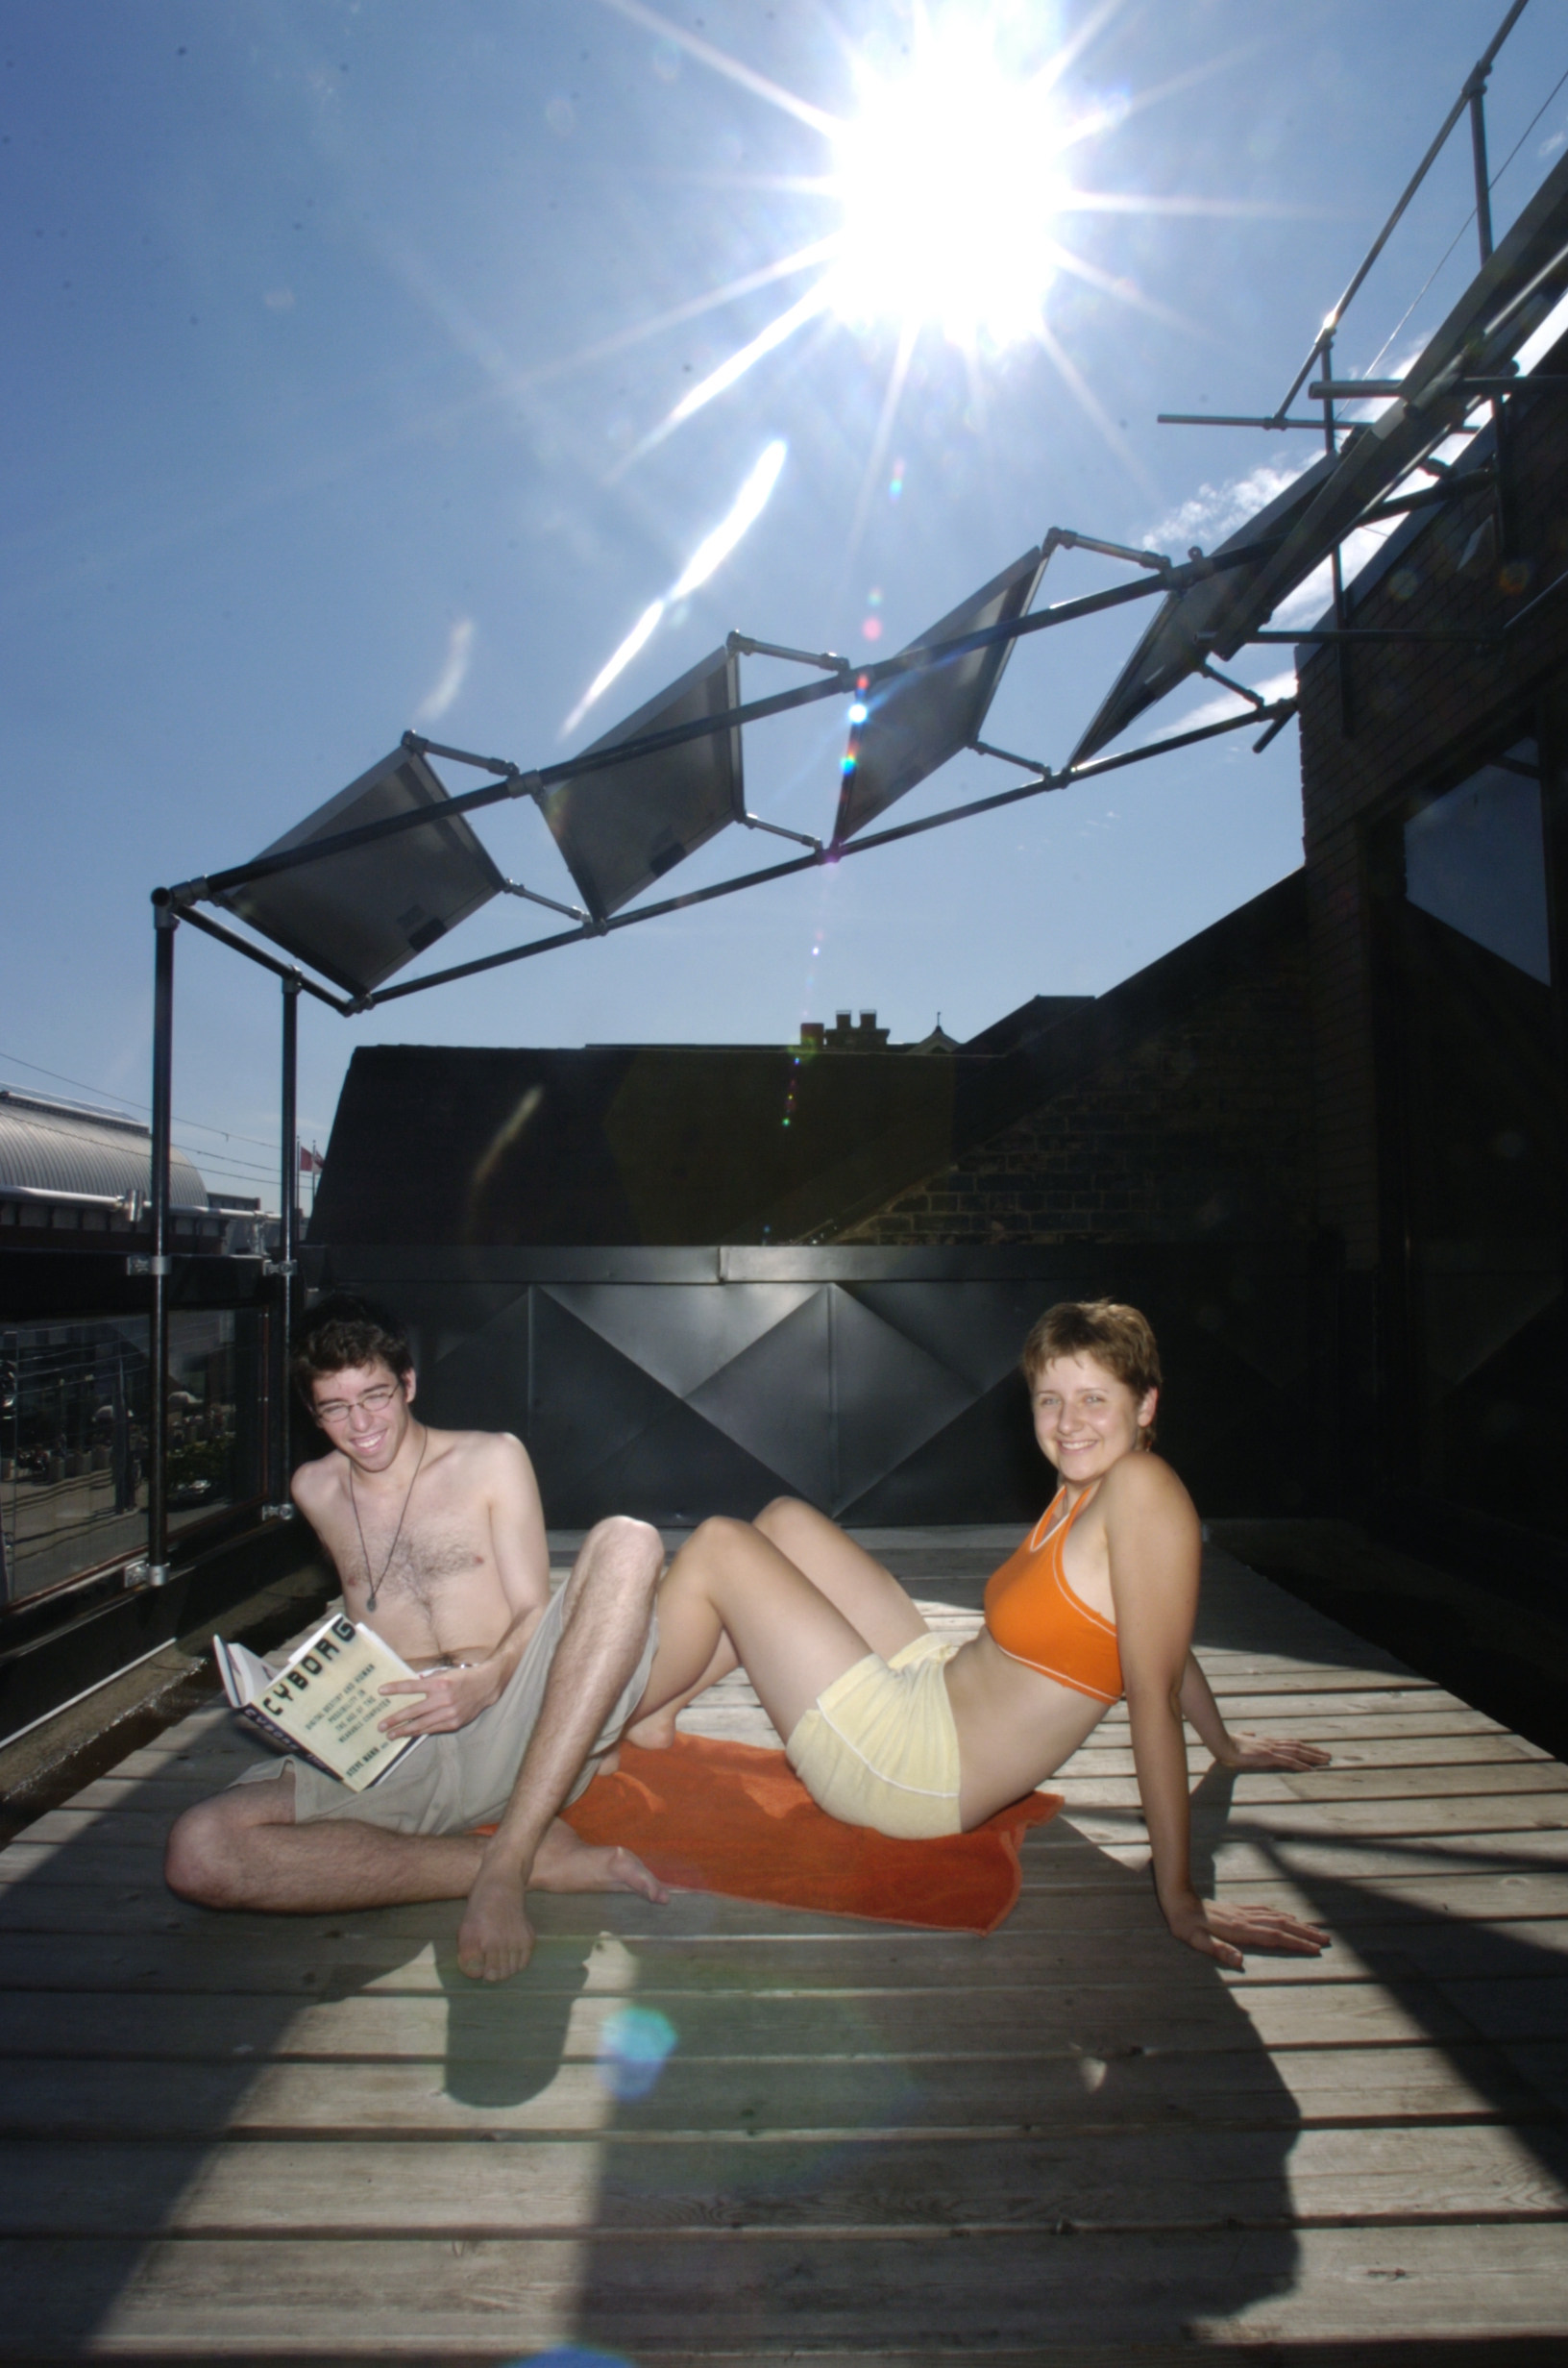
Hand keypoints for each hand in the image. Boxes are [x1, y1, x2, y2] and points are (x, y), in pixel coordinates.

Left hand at [379, 1657, 505, 1736]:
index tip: (381, 1691)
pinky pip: (433, 1729)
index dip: (395, 1689)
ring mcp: (449, 1713)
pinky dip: (420, 1731)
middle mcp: (443, 1698)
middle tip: (381, 1725)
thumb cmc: (462, 1677)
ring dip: (404, 1730)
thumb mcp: (444, 1673)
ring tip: (391, 1734)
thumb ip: (428, 1681)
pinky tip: (410, 1733)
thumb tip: (411, 1687)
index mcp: (439, 1683)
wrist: (486, 1686)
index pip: (412, 1686)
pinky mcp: (454, 1723)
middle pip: (413, 1711)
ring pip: (422, 1724)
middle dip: (395, 1719)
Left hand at [457, 1863, 535, 1981]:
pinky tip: (509, 1952)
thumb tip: (475, 1974)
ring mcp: (518, 1941)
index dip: (478, 1972)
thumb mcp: (464, 1930)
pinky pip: (523, 1962)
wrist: (501, 1886)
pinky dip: (517, 1961)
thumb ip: (467, 1955)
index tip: (478, 1965)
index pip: (484, 1974)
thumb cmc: (479, 1909)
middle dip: (492, 1972)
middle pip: (499, 1975)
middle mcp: (503, 1944)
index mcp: (485, 1942)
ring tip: (499, 1956)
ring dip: (505, 1967)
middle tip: (488, 1962)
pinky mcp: (528, 1938)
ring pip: (512, 1970)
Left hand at [1164, 1891, 1330, 1968]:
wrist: (1178, 1901)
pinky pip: (1266, 1911)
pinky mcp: (1239, 1909)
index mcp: (1240, 1930)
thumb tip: (1239, 1961)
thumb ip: (1218, 1950)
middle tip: (1327, 1940)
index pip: (1274, 1937)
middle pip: (1282, 1926)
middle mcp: (1246, 1919)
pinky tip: (1288, 1917)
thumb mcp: (1197, 1942)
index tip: (1316, 1949)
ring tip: (1315, 1930)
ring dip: (1298, 1924)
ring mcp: (1243, 1913)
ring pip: (1277, 1917)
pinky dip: (1281, 1915)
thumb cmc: (1186, 1926)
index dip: (1296, 1943)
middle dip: (1305, 1934)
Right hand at [1214, 1731, 1331, 1770]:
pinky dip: (1301, 1765)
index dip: (1304, 1747)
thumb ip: (1247, 1737)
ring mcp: (1271, 1750)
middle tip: (1328, 1756)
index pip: (1290, 1743)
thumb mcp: (1240, 1740)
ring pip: (1297, 1752)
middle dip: (1314, 1751)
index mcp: (1267, 1742)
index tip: (1315, 1750)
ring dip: (1313, 1757)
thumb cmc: (1228, 1743)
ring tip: (1326, 1760)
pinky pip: (1288, 1761)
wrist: (1222, 1744)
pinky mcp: (1268, 1757)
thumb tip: (1249, 1733)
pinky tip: (1311, 1769)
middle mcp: (1272, 1744)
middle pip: (1298, 1746)